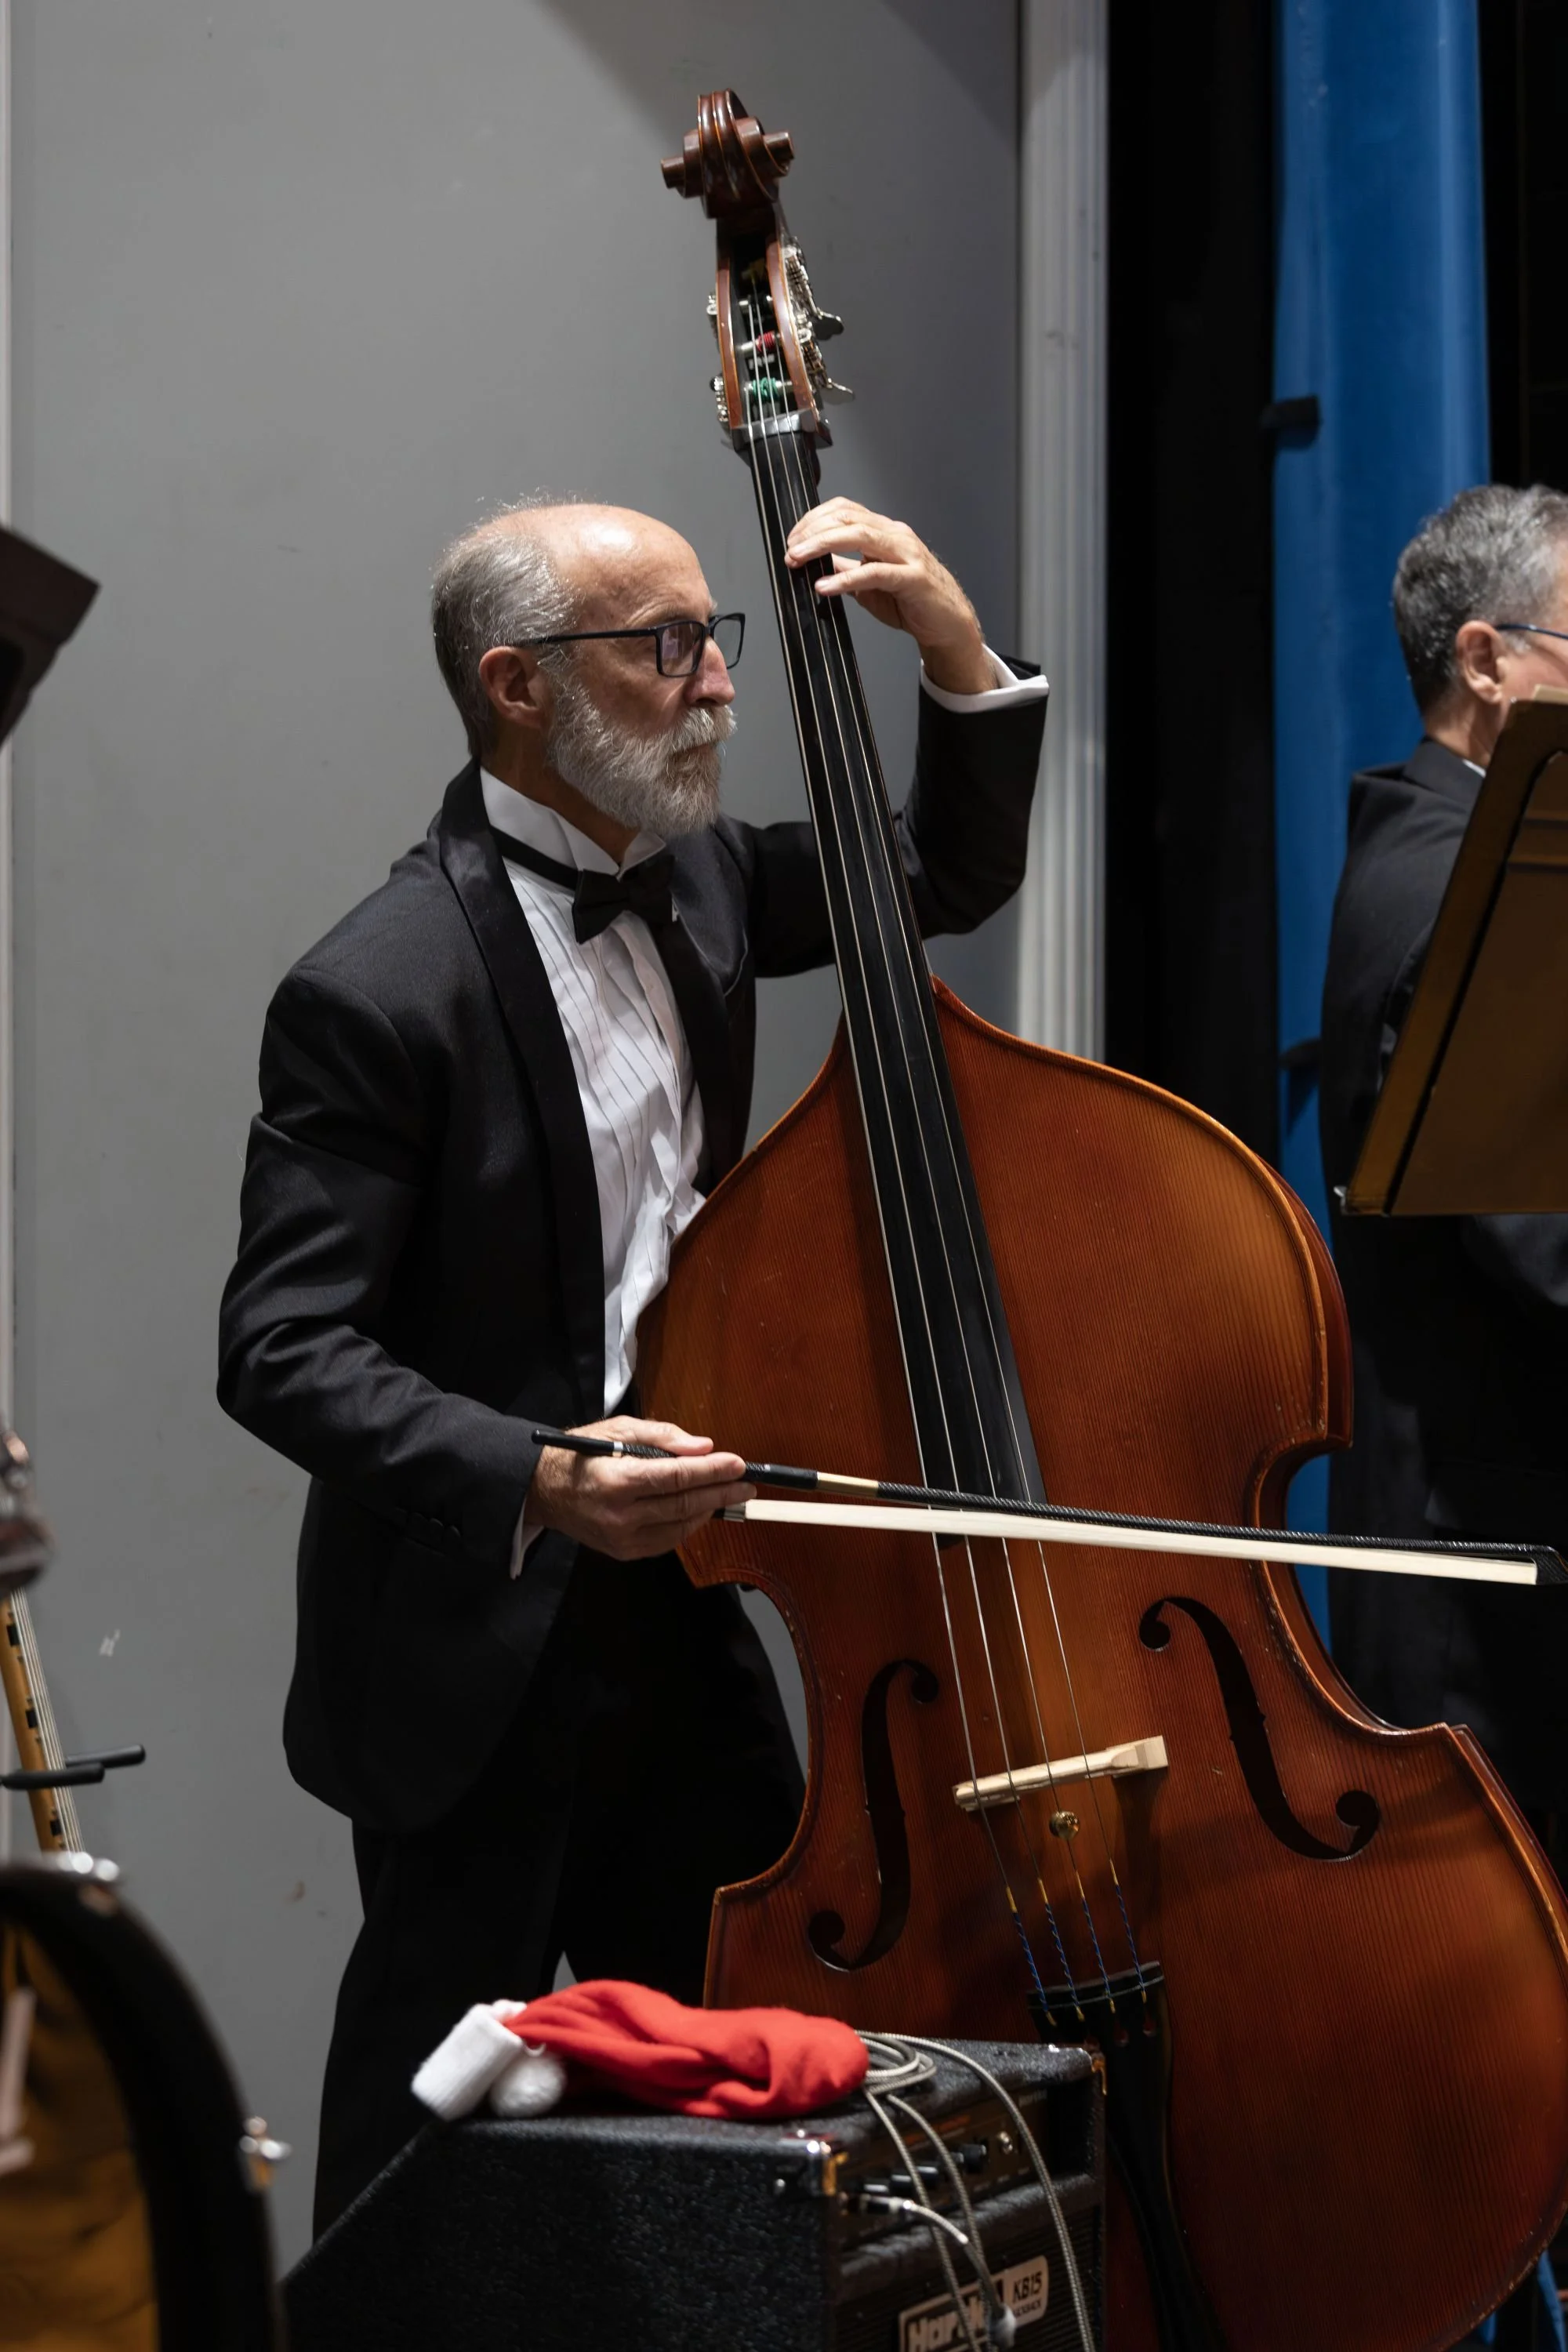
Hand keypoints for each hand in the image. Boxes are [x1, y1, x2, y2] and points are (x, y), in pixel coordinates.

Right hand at [524, 1415, 753, 1560]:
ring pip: (680, 1527)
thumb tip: (703, 1447)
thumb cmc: (582, 1453)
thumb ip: (662, 1436)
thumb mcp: (618, 1429)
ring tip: (728, 1494)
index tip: (738, 1463)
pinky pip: (667, 1541)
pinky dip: (688, 1525)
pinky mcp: (623, 1552)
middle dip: (720, 1492)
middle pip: (683, 1504)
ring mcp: (622, 1539)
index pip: (677, 1477)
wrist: (544, 1491)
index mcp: (617, 1481)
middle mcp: (620, 1515)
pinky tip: (700, 1510)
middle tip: (746, 1483)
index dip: (712, 1471)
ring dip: (709, 1509)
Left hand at [783, 499, 993, 694]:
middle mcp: (896, 535)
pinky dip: (846, 578)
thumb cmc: (911, 602)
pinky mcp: (913, 578)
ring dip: (823, 545)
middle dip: (813, 531)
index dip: (815, 519)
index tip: (793, 538)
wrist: (947, 624)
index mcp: (885, 531)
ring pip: (860, 536)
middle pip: (848, 519)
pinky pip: (875, 573)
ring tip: (799, 559)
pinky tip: (826, 587)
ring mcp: (906, 554)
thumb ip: (845, 569)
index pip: (845, 511)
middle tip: (791, 549)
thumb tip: (817, 563)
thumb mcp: (869, 583)